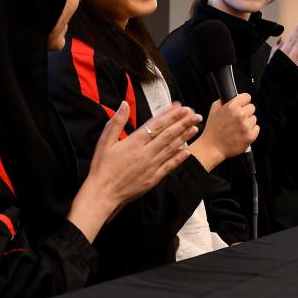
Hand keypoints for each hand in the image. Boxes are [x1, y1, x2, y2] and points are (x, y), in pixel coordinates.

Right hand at [68, 102, 199, 240]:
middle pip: (168, 134)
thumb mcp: (104, 141)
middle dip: (183, 123)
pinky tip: (187, 151)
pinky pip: (169, 166)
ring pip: (171, 148)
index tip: (181, 107)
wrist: (103, 193)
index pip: (157, 124)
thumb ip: (116, 122)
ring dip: (184, 137)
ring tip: (195, 127)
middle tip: (195, 114)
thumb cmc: (102, 167)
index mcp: (134, 142)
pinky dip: (178, 158)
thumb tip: (124, 104)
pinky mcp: (153, 178)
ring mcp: (151, 166)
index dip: (170, 115)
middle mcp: (145, 153)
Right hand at [188, 94, 257, 170]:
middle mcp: (240, 115)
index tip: (242, 104)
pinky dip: (251, 131)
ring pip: (254, 118)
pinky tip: (242, 133)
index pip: (247, 97)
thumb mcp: (214, 109)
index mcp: (231, 107)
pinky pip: (256, 128)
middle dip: (246, 112)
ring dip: (248, 122)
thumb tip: (233, 97)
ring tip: (238, 127)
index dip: (244, 101)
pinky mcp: (250, 136)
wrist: (212, 146)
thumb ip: (224, 101)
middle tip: (238, 119)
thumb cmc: (213, 129)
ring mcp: (246, 126)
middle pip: (252, 107)